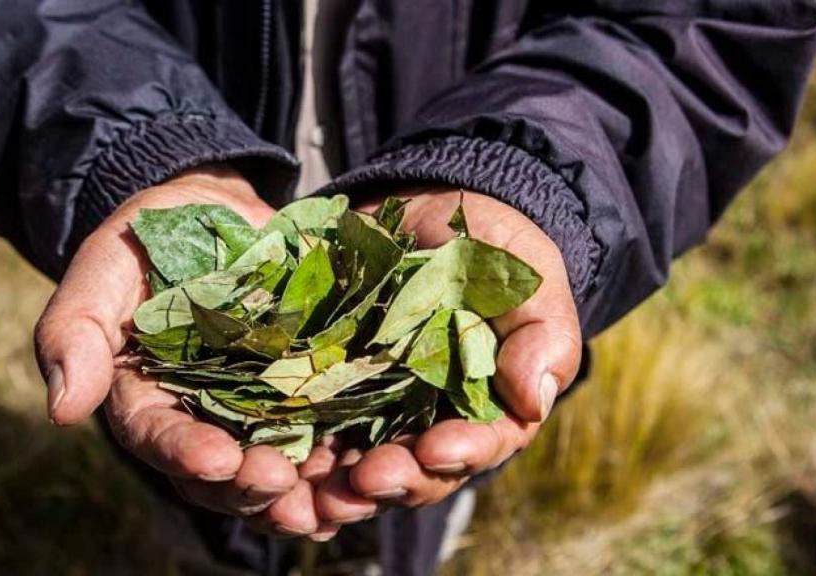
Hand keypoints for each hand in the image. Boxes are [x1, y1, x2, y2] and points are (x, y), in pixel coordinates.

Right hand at [33, 167, 323, 535]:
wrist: (213, 213)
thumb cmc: (148, 238)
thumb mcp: (105, 266)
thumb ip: (75, 329)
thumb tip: (62, 410)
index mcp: (144, 397)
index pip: (157, 435)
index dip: (185, 452)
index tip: (216, 459)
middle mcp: (200, 417)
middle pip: (220, 472)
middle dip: (249, 485)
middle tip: (279, 484)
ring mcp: (255, 409)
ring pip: (274, 468)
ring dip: (301, 492)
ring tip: (329, 501)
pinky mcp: (304, 390)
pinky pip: (324, 434)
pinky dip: (343, 459)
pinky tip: (366, 471)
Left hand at [310, 188, 582, 522]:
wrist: (423, 214)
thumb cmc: (490, 250)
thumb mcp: (526, 279)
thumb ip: (541, 335)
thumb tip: (534, 398)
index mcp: (485, 407)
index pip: (478, 445)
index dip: (459, 454)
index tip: (435, 450)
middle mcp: (428, 422)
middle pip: (413, 472)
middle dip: (391, 481)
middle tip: (366, 481)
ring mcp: (373, 410)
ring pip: (357, 467)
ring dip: (338, 489)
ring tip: (318, 493)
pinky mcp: (325, 389)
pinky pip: (307, 432)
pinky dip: (293, 458)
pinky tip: (274, 469)